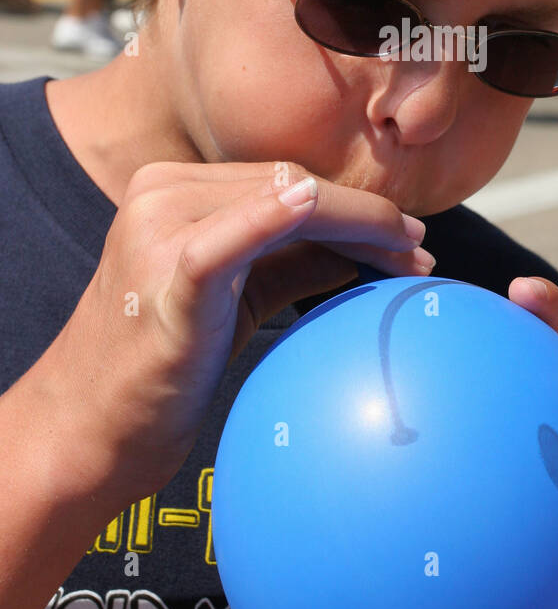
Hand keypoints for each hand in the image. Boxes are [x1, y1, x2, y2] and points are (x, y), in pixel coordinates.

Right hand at [41, 161, 436, 506]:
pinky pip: (235, 235)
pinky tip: (321, 209)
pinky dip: (280, 217)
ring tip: (408, 259)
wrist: (86, 428)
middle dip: (366, 217)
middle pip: (292, 185)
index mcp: (171, 188)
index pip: (284, 180)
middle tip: (420, 250)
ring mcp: (160, 226)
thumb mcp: (232, 297)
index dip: (352, 206)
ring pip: (284, 200)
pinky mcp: (169, 271)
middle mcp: (162, 191)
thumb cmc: (160, 366)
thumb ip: (290, 262)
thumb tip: (365, 247)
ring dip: (358, 226)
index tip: (407, 236)